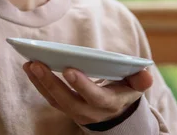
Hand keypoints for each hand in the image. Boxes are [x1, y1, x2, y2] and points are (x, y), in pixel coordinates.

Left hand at [23, 61, 152, 125]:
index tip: (69, 69)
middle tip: (38, 64)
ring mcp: (75, 111)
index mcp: (109, 104)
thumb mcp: (135, 86)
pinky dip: (38, 83)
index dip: (82, 85)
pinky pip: (49, 98)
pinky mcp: (64, 107)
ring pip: (55, 100)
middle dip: (52, 83)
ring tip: (30, 63)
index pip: (95, 97)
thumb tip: (146, 74)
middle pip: (69, 101)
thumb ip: (140, 80)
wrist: (115, 113)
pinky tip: (30, 67)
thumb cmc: (124, 91)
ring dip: (40, 82)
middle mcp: (90, 112)